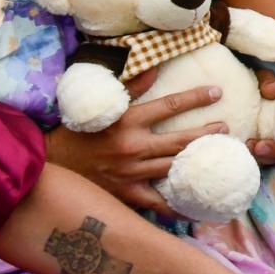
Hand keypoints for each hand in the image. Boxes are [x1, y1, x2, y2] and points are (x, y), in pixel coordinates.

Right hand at [44, 86, 228, 211]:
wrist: (48, 164)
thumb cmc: (77, 131)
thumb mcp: (101, 105)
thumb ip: (130, 86)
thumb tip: (156, 67)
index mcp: (127, 121)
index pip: (170, 106)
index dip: (196, 97)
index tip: (217, 92)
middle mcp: (132, 147)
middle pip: (180, 140)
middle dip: (208, 133)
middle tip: (226, 129)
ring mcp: (131, 173)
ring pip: (175, 168)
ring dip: (200, 163)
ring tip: (220, 158)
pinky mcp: (127, 194)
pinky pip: (158, 202)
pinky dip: (178, 206)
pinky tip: (198, 207)